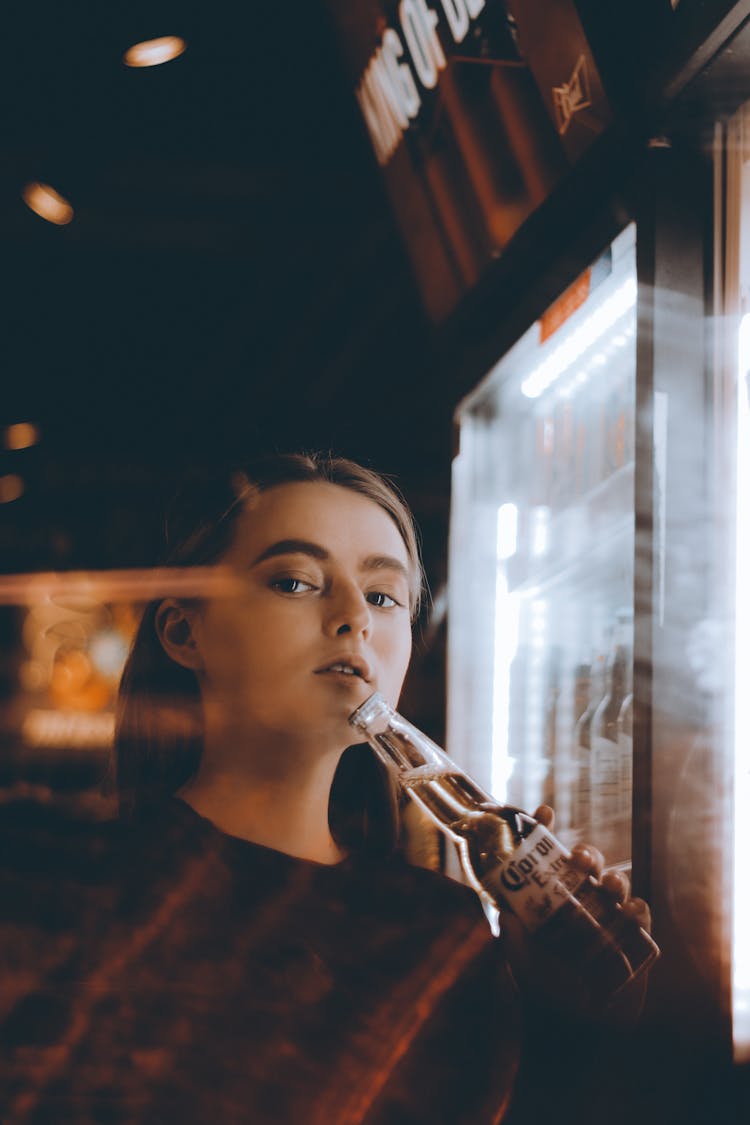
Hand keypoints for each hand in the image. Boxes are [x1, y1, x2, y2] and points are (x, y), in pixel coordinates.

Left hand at [499, 804, 653, 1025]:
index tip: (544, 811)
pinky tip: (630, 911)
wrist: (576, 1028)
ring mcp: (609, 916)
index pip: (549, 854)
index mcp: (551, 896)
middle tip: (580, 857)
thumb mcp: (521, 963)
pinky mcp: (634, 937)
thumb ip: (512, 940)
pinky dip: (637, 908)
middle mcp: (581, 900)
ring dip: (614, 877)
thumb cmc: (543, 990)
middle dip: (587, 852)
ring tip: (608, 886)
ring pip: (616, 882)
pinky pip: (640, 913)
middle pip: (588, 862)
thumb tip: (502, 915)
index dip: (547, 829)